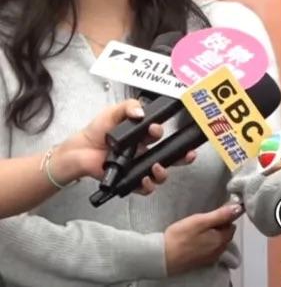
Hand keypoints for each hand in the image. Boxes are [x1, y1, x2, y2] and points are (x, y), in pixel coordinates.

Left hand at [55, 99, 196, 193]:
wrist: (79, 150)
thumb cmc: (96, 132)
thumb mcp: (113, 112)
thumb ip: (128, 107)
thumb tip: (141, 113)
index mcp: (142, 136)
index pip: (160, 135)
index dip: (162, 132)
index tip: (155, 129)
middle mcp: (144, 152)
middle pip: (170, 157)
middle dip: (182, 157)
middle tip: (187, 155)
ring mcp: (137, 167)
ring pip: (161, 174)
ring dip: (164, 172)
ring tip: (156, 167)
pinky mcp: (129, 180)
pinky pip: (145, 187)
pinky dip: (148, 186)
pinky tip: (145, 179)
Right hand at [164, 203, 242, 275]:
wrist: (162, 257)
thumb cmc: (180, 237)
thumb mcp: (200, 221)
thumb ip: (221, 215)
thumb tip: (238, 208)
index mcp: (221, 240)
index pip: (231, 224)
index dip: (224, 216)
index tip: (213, 212)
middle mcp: (219, 250)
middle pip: (226, 233)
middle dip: (219, 225)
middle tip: (203, 220)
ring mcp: (211, 257)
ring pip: (218, 241)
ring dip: (213, 234)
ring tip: (198, 229)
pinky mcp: (202, 261)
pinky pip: (210, 248)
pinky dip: (207, 242)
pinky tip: (196, 239)